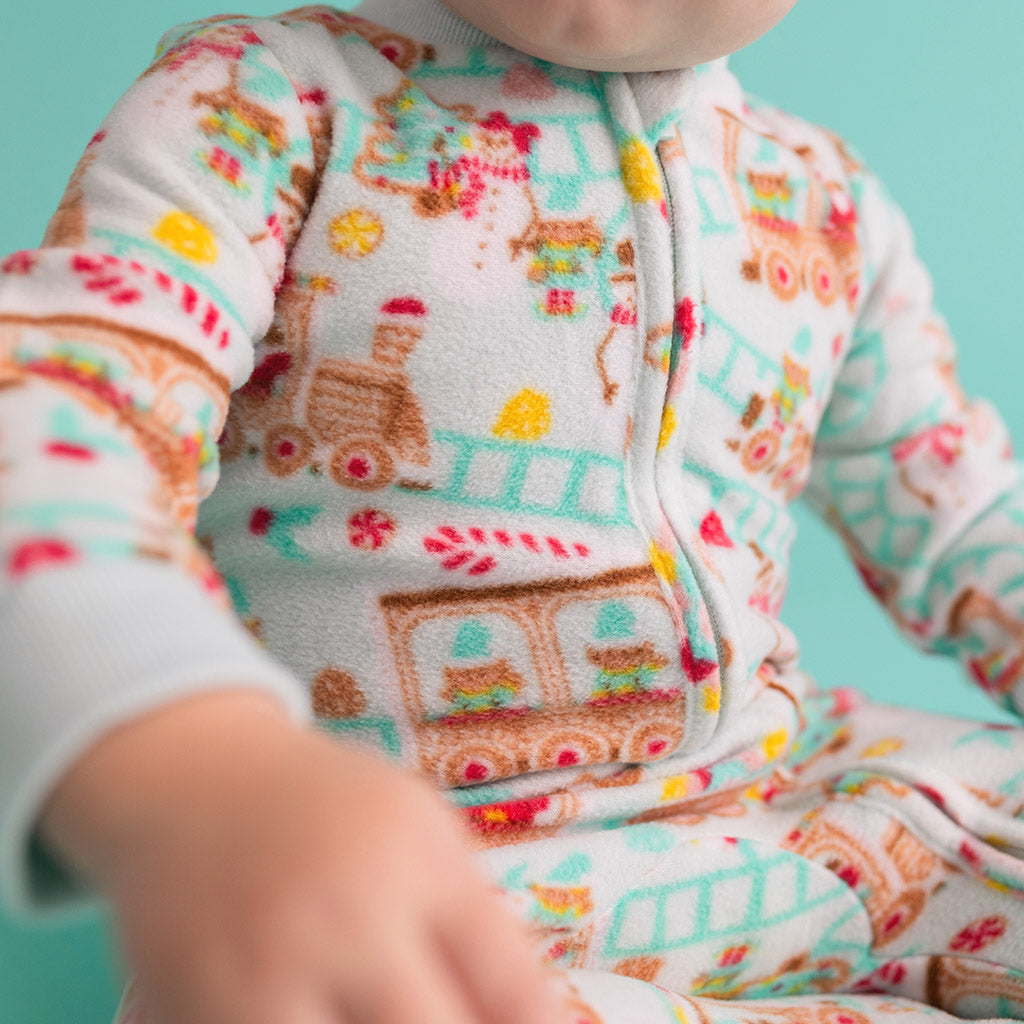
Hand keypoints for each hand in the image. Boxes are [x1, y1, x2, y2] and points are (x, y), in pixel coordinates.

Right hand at [39, 691, 569, 1023]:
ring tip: (390, 1010)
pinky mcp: (203, 1013)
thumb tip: (533, 1013)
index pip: (512, 988)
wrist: (190, 779)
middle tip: (453, 1014)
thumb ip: (471, 914)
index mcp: (419, 864)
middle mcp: (350, 923)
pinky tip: (337, 1012)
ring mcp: (270, 978)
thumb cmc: (323, 803)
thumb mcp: (418, 825)